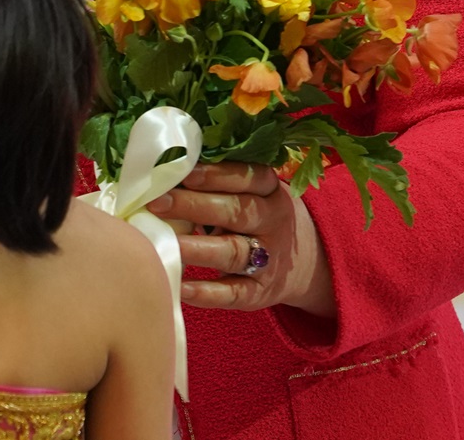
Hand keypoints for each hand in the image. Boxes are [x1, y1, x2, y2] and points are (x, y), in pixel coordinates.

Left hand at [147, 162, 335, 318]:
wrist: (305, 262)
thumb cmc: (258, 216)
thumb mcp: (254, 193)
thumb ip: (220, 183)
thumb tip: (167, 171)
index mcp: (270, 191)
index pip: (248, 178)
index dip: (216, 175)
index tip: (184, 173)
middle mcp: (272, 223)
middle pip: (236, 212)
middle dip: (194, 206)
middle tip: (158, 203)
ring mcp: (268, 259)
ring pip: (233, 252)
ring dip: (199, 249)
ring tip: (168, 243)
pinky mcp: (259, 292)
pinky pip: (233, 293)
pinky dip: (207, 292)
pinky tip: (181, 287)